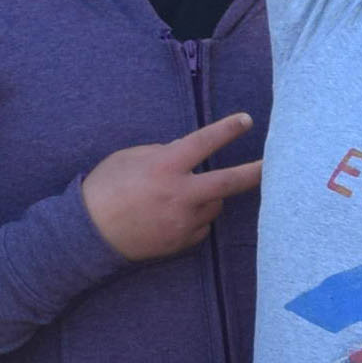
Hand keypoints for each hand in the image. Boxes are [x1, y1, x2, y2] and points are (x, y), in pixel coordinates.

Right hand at [82, 113, 262, 261]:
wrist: (86, 235)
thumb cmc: (104, 189)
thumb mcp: (129, 158)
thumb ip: (162, 152)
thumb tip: (186, 152)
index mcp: (164, 167)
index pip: (204, 143)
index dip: (228, 130)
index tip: (247, 120)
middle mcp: (179, 195)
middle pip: (229, 183)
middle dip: (255, 172)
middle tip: (275, 165)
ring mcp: (183, 221)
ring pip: (214, 205)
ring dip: (208, 197)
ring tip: (179, 197)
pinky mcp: (183, 242)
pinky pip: (201, 226)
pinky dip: (195, 218)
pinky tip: (170, 217)